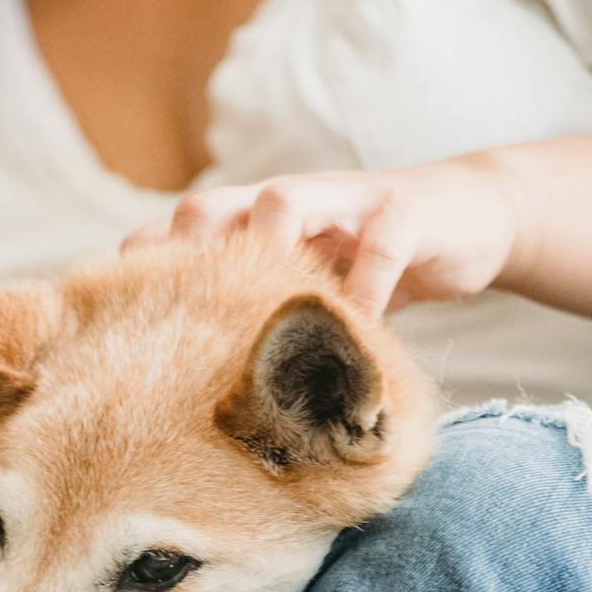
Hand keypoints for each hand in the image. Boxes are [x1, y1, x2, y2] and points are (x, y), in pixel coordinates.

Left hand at [124, 155, 522, 319]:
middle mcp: (291, 205)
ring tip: (259, 314)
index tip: (115, 323)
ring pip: (284, 201)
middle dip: (183, 253)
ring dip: (262, 250)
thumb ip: (263, 316)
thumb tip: (196, 390)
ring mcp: (347, 201)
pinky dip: (365, 285)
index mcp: (257, 224)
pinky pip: (381, 242)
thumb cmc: (373, 265)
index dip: (145, 268)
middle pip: (212, 208)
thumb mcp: (311, 287)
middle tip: (179, 321)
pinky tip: (357, 331)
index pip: (179, 234)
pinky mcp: (409, 212)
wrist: (475, 216)